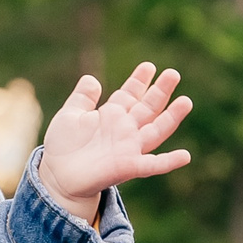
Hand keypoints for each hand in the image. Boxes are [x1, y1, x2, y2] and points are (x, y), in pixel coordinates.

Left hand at [37, 62, 193, 220]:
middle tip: (173, 74)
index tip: (149, 66)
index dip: (139, 81)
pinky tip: (185, 156)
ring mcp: (129, 148)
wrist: (57, 176)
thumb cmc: (63, 147)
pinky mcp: (128, 167)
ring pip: (156, 131)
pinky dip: (168, 162)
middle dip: (160, 91)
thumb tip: (91, 79)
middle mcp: (124, 130)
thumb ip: (82, 98)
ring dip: (172, 118)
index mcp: (111, 115)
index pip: (130, 95)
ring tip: (186, 102)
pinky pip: (152, 165)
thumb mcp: (69, 116)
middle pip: (148, 108)